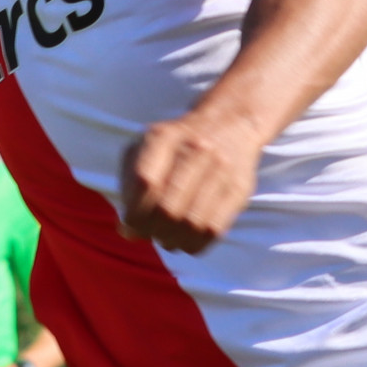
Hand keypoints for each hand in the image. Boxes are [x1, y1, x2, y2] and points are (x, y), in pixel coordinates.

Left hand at [118, 111, 258, 253]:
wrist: (230, 123)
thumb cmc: (177, 146)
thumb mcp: (147, 151)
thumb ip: (130, 188)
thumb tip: (127, 232)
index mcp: (164, 137)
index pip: (145, 183)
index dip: (135, 213)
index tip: (130, 224)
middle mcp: (195, 149)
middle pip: (168, 208)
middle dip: (153, 231)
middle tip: (150, 234)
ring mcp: (221, 168)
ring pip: (192, 223)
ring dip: (174, 241)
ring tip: (167, 240)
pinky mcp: (239, 188)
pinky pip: (214, 228)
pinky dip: (196, 244)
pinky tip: (187, 242)